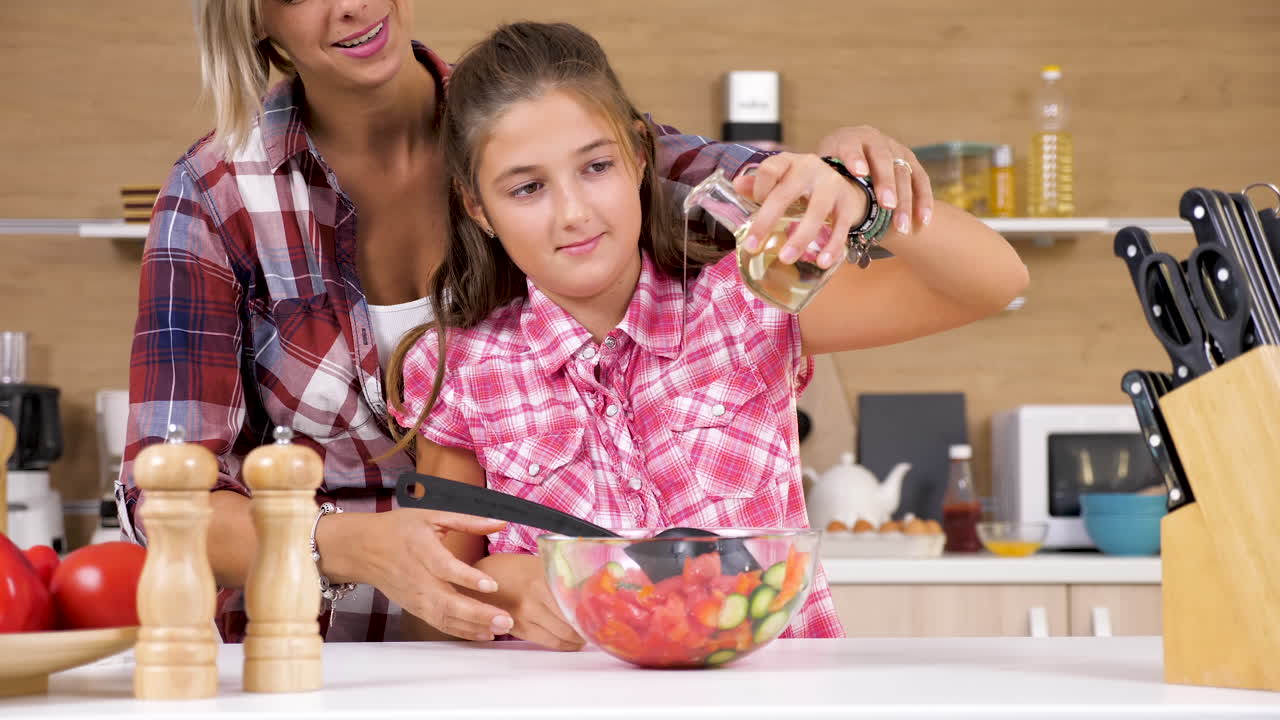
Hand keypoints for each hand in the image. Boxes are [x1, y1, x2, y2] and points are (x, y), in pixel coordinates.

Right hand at [325, 508, 515, 640]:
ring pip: (445, 618)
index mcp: (421, 549)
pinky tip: (483, 633)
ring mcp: (415, 597)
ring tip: (501, 628)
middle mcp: (418, 578)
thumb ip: (467, 520)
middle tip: (506, 618)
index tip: (492, 585)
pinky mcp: (415, 608)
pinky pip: (440, 623)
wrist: (362, 549)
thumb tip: (501, 522)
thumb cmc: (398, 529)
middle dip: (478, 613)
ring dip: (474, 626)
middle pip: (448, 602)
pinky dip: (462, 631)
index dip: (468, 578)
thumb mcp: (431, 515)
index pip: (445, 567)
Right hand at [471, 552, 584, 650]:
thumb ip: (563, 577)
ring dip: (575, 641)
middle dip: (585, 632)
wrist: (482, 576)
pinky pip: (545, 642)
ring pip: (558, 639)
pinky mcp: (517, 630)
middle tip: (595, 628)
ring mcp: (523, 618)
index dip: (590, 617)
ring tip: (584, 635)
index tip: (600, 617)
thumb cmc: (515, 567)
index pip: (573, 608)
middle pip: (568, 627)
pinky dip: (561, 644)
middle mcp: (532, 603)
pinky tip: (569, 640)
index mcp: (541, 583)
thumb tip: (594, 584)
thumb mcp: (542, 564)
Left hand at [733, 152, 868, 269]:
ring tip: (786, 259)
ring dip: (800, 237)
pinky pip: (841, 226)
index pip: (769, 169)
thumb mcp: (781, 179)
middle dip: (767, 220)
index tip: (754, 209)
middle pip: (786, 193)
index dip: (758, 190)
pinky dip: (832, 246)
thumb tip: (736, 185)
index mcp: (789, 162)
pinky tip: (823, 262)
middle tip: (754, 246)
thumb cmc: (802, 184)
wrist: (842, 182)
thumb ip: (758, 184)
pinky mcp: (848, 203)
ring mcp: (832, 185)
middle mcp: (810, 169)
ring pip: (816, 211)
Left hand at [816, 125, 932, 233]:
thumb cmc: (832, 169)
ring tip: (901, 226)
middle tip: (886, 205)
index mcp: (848, 139)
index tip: (858, 172)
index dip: (855, 158)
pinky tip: (922, 221)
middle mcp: (875, 140)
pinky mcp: (911, 162)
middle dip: (885, 183)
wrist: (853, 155)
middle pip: (883, 159)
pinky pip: (921, 181)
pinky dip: (923, 201)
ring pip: (904, 173)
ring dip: (904, 200)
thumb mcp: (821, 169)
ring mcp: (896, 150)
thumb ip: (819, 181)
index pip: (851, 146)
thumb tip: (808, 205)